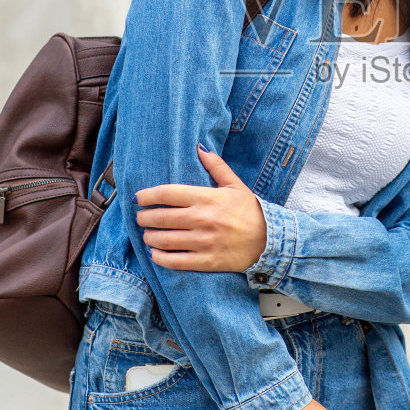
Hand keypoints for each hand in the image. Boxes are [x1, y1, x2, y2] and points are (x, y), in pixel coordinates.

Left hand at [134, 145, 268, 271]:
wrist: (270, 240)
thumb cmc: (251, 211)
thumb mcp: (235, 185)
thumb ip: (216, 166)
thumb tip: (199, 147)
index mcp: (206, 197)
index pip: (166, 194)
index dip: (147, 195)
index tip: (138, 198)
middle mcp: (201, 219)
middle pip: (160, 218)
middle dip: (144, 218)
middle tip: (140, 218)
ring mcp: (203, 241)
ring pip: (163, 240)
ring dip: (149, 237)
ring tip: (148, 235)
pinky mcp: (206, 261)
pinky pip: (175, 261)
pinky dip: (160, 258)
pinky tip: (156, 253)